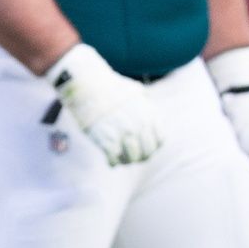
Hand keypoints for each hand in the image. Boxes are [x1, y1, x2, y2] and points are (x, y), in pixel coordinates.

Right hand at [46, 44, 162, 165]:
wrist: (88, 85)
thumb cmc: (107, 87)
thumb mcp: (134, 91)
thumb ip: (144, 101)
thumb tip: (147, 104)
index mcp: (148, 113)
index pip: (160, 140)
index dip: (152, 147)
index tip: (143, 148)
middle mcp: (139, 125)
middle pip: (147, 153)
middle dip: (139, 157)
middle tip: (130, 156)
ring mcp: (123, 133)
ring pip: (132, 158)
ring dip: (126, 161)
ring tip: (119, 158)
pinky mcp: (106, 140)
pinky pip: (114, 160)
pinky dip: (113, 162)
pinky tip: (110, 160)